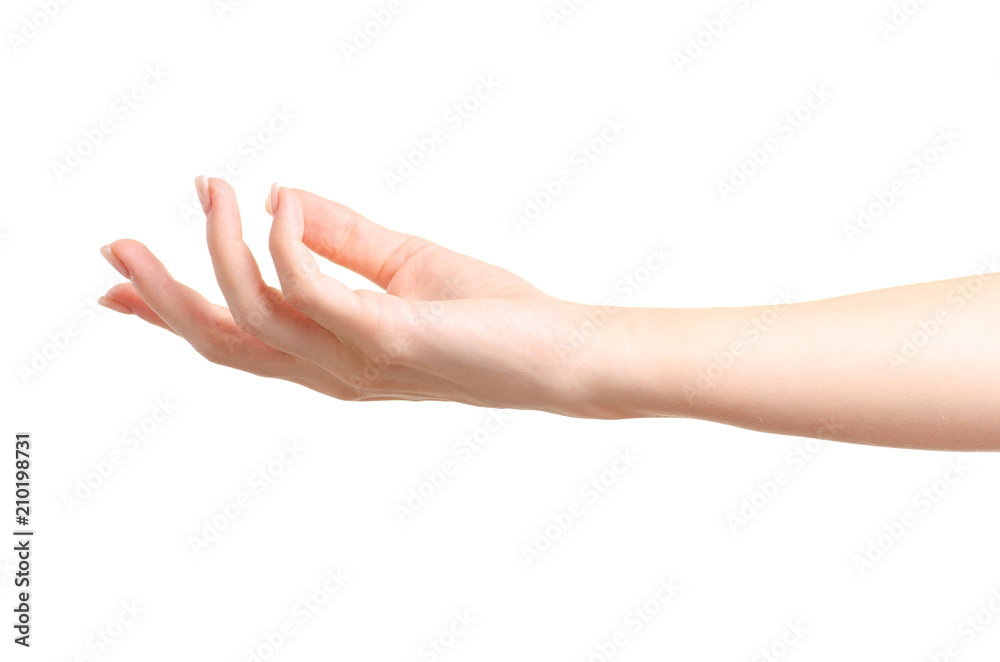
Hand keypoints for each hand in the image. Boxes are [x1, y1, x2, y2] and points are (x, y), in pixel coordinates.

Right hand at [99, 177, 603, 415]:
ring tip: (212, 189)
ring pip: (252, 315)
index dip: (170, 315)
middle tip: (116, 247)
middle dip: (161, 294)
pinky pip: (311, 291)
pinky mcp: (388, 339)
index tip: (116, 287)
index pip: (236, 340)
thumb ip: (339, 237)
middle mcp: (330, 369)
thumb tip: (279, 196)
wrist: (557, 352)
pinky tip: (281, 204)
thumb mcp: (402, 265)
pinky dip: (285, 244)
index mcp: (329, 355)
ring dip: (218, 249)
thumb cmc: (487, 314)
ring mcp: (354, 360)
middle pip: (221, 341)